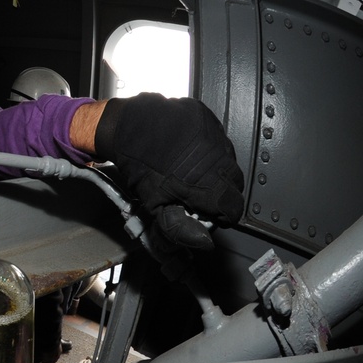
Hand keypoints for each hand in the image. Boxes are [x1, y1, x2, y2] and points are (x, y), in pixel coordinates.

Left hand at [94, 93, 243, 250]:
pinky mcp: (211, 120)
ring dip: (215, 169)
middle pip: (234, 185)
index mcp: (211, 184)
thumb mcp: (155, 205)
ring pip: (228, 160)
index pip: (234, 208)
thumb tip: (203, 242)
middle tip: (197, 193)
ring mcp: (218, 136)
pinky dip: (209, 148)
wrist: (128, 127)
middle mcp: (221, 159)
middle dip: (220, 192)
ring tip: (190, 170)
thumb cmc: (140, 166)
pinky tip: (189, 151)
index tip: (210, 214)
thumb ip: (179, 227)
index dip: (222, 215)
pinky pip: (218, 139)